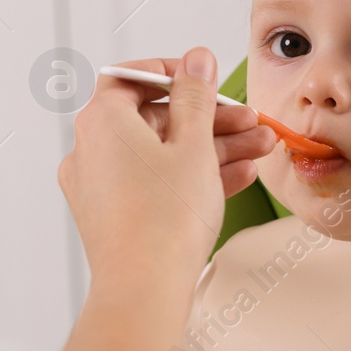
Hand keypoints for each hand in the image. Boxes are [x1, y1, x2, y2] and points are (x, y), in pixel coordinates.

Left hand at [57, 48, 272, 285]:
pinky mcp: (113, 217)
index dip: (173, 73)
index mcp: (102, 121)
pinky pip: (154, 184)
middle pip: (155, 119)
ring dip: (210, 149)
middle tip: (250, 122)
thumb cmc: (164, 220)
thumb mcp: (194, 144)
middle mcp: (91, 150)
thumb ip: (196, 96)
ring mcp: (100, 187)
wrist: (145, 290)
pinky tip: (236, 177)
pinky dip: (189, 177)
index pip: (131, 76)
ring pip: (160, 154)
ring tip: (259, 150)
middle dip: (209, 119)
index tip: (205, 78)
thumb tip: (196, 60)